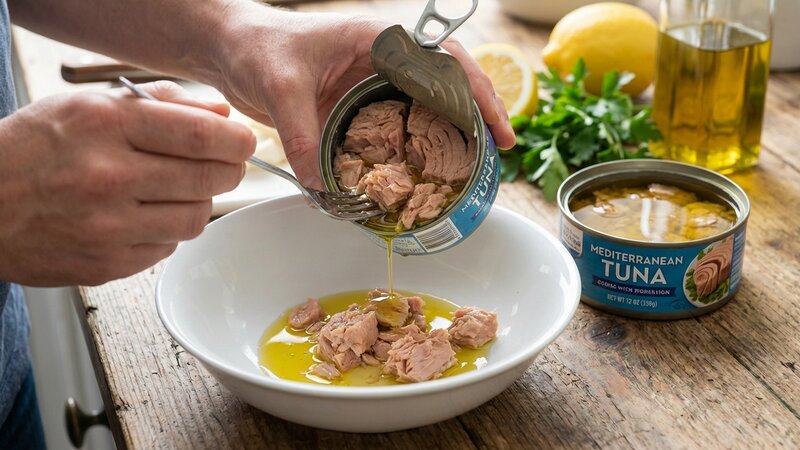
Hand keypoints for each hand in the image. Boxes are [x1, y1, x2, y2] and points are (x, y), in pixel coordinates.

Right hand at [0, 81, 254, 285]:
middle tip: (224, 163)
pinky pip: (169, 246)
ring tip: (177, 188)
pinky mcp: (109, 264)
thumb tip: (220, 113)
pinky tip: (145, 214)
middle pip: (209, 178)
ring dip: (200, 201)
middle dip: (229, 169)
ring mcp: (109, 227)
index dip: (236, 139)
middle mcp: (108, 177)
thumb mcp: (87, 104)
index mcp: (104, 126)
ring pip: (197, 217)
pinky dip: (168, 230)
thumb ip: (160, 103)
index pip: (201, 134)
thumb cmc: (33, 149)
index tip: (242, 140)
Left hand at [213, 6, 515, 188]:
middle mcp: (386, 58)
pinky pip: (398, 124)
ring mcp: (375, 82)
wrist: (231, 49)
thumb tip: (323, 189)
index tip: (494, 127)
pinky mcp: (360, 103)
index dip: (476, 92)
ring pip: (428, 104)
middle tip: (499, 151)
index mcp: (379, 38)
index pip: (443, 61)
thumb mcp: (281, 89)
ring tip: (472, 163)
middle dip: (477, 114)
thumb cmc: (257, 47)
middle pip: (448, 83)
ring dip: (451, 132)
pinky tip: (424, 169)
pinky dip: (414, 145)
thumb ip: (304, 137)